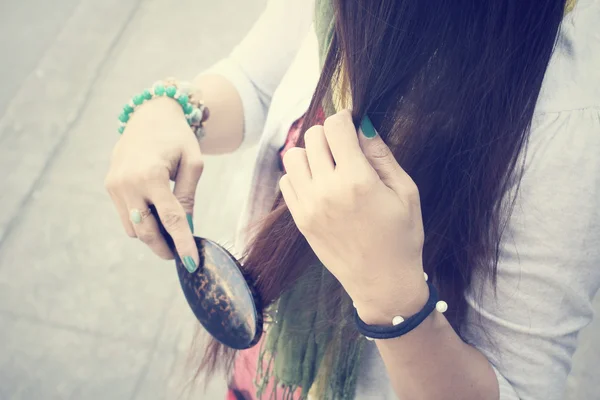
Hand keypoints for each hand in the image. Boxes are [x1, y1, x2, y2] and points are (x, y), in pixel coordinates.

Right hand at [105, 97, 202, 271]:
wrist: (149, 116)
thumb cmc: (177, 138)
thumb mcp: (193, 163)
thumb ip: (188, 197)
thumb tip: (186, 229)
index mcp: (152, 175)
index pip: (170, 219)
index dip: (182, 244)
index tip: (191, 263)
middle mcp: (128, 182)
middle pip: (145, 231)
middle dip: (163, 248)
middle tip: (179, 256)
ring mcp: (115, 186)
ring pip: (133, 228)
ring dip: (152, 236)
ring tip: (171, 234)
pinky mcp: (110, 186)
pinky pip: (125, 217)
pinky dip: (141, 223)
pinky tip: (156, 219)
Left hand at [279, 110, 427, 323]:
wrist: (382, 283)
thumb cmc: (402, 237)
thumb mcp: (405, 192)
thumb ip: (381, 155)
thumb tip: (362, 125)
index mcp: (357, 181)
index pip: (336, 127)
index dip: (346, 118)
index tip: (353, 123)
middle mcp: (326, 190)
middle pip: (313, 136)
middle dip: (330, 134)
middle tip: (345, 147)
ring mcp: (308, 206)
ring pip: (294, 156)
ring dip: (311, 153)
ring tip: (330, 166)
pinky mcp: (300, 220)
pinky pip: (286, 182)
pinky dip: (300, 176)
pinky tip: (320, 184)